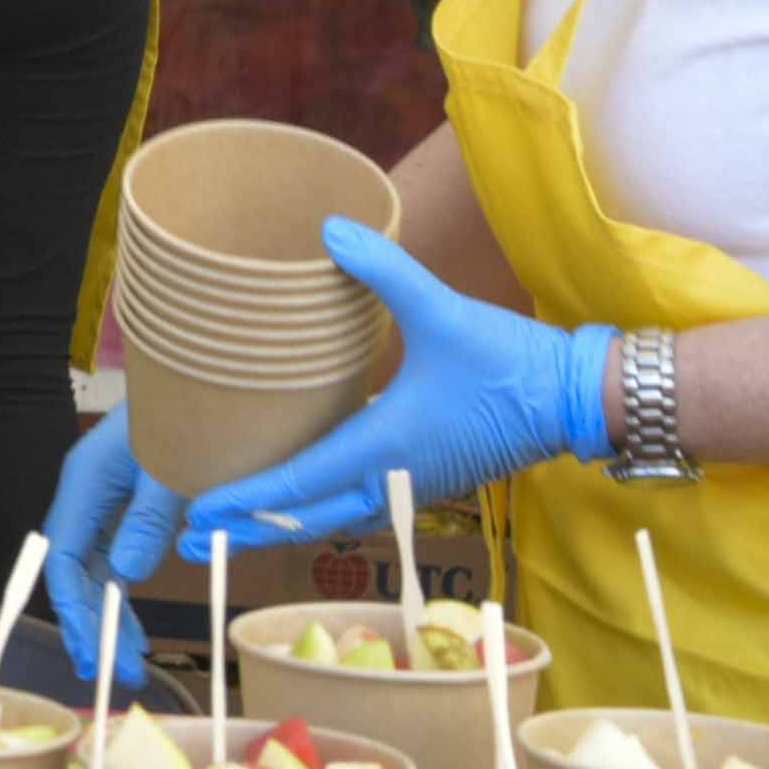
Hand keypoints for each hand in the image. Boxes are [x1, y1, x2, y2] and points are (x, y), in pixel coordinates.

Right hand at [40, 413, 185, 681]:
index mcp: (84, 482)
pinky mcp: (124, 504)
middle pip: (74, 570)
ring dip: (109, 616)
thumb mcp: (171, 467)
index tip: (93, 649)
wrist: (200, 372)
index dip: (74, 608)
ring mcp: (103, 501)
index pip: (63, 557)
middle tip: (118, 670)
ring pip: (93, 569)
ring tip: (129, 661)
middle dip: (93, 623)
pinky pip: (114, 557)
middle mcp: (85, 495)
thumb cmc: (187, 411)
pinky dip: (124, 593)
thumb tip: (127, 577)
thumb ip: (148, 519)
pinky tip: (134, 626)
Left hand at [171, 216, 611, 552]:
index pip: (298, 483)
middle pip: (305, 519)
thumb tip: (329, 228)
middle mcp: (393, 477)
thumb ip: (382, 269)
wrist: (577, 398)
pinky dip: (322, 513)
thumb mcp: (441, 308)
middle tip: (191, 540)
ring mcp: (413, 485)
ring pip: (334, 519)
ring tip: (236, 526)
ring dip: (283, 525)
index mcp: (384, 445)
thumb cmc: (510, 362)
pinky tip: (306, 499)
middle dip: (247, 530)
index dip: (245, 500)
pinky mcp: (430, 479)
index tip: (197, 513)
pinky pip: (361, 508)